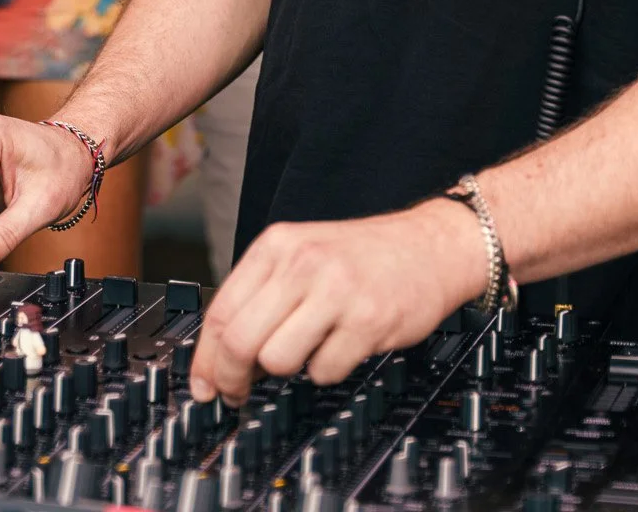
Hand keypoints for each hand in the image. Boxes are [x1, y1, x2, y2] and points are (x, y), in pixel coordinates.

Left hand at [190, 200, 487, 401]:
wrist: (432, 244)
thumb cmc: (364, 256)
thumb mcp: (304, 254)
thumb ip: (263, 294)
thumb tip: (221, 355)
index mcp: (279, 244)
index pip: (221, 311)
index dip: (206, 360)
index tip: (204, 386)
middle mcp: (303, 262)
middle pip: (240, 340)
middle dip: (233, 379)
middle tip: (239, 393)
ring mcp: (336, 290)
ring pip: (277, 360)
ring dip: (287, 371)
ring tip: (307, 352)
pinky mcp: (368, 320)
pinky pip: (324, 371)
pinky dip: (328, 370)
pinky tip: (343, 346)